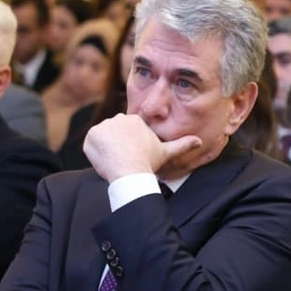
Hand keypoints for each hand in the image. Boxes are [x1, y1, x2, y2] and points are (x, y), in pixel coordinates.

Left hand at [84, 113, 201, 182]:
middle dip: (117, 145)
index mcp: (135, 120)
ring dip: (106, 148)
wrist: (131, 172)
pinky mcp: (92, 135)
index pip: (127, 132)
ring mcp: (104, 125)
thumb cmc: (149, 162)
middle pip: (114, 133)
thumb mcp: (167, 152)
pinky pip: (91, 143)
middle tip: (124, 159)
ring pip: (103, 138)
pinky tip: (106, 160)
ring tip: (116, 160)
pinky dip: (95, 152)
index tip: (133, 156)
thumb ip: (182, 144)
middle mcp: (119, 118)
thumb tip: (199, 141)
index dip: (129, 146)